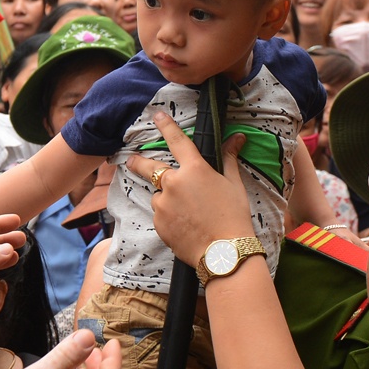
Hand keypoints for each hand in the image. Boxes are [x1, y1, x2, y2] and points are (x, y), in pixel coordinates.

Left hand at [120, 109, 256, 266]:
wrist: (224, 253)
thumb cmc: (234, 217)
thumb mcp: (234, 184)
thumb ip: (229, 158)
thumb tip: (238, 138)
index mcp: (194, 169)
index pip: (177, 140)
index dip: (166, 125)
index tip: (156, 116)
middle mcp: (173, 184)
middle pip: (147, 167)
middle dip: (136, 162)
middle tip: (130, 160)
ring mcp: (162, 205)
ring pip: (159, 196)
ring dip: (167, 200)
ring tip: (189, 214)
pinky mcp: (159, 224)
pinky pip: (161, 215)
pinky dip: (169, 218)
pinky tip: (186, 226)